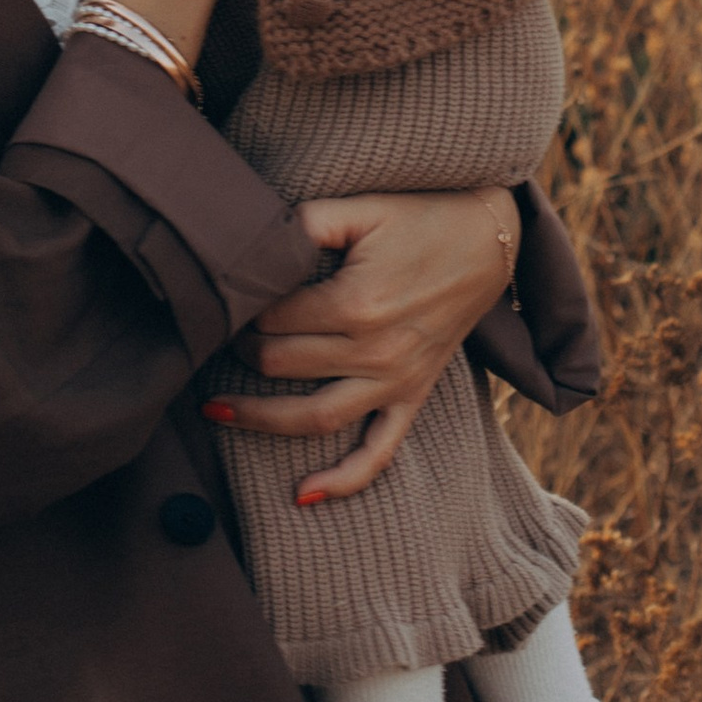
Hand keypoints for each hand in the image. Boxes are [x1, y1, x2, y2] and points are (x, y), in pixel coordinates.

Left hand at [210, 186, 518, 499]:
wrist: (489, 239)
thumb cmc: (420, 217)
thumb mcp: (362, 207)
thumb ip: (306, 222)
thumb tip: (256, 241)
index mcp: (355, 303)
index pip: (272, 320)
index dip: (241, 308)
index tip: (228, 296)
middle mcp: (375, 351)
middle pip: (280, 365)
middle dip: (240, 351)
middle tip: (217, 334)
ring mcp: (395, 380)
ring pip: (313, 418)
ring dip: (258, 419)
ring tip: (212, 413)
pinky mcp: (413, 396)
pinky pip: (379, 452)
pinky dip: (343, 480)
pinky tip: (302, 494)